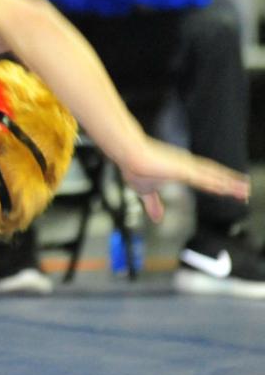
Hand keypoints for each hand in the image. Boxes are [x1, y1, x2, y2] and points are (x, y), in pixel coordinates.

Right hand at [117, 137, 249, 223]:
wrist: (128, 154)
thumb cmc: (134, 169)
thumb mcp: (145, 192)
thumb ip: (153, 205)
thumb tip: (156, 219)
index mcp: (180, 171)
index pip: (203, 179)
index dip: (215, 185)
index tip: (227, 191)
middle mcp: (187, 167)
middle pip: (213, 177)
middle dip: (229, 185)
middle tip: (245, 192)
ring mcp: (188, 167)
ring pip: (214, 177)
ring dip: (230, 184)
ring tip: (245, 190)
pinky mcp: (185, 169)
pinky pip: (207, 177)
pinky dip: (220, 182)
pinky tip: (230, 188)